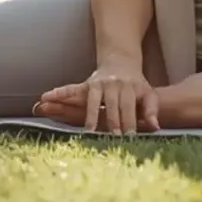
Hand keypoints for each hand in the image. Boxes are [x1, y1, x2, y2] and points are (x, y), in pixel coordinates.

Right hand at [35, 57, 159, 133]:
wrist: (122, 63)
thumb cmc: (136, 85)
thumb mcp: (148, 94)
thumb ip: (151, 109)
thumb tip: (155, 126)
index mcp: (129, 88)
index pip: (128, 108)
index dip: (128, 122)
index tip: (127, 137)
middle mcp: (112, 85)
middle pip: (111, 106)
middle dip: (110, 122)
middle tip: (109, 138)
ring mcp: (98, 84)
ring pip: (90, 99)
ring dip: (88, 114)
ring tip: (87, 130)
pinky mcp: (86, 84)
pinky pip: (72, 89)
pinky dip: (59, 93)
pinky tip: (46, 98)